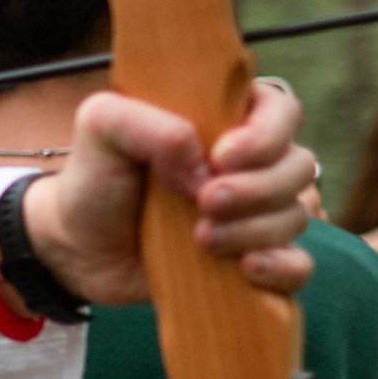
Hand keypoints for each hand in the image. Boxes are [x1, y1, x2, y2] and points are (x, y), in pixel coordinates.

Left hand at [17, 79, 315, 306]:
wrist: (79, 247)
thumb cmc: (96, 178)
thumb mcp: (102, 126)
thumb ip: (147, 123)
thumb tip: (200, 163)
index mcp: (225, 120)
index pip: (281, 111)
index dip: (265, 134)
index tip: (222, 157)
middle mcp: (251, 165)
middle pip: (297, 166)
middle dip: (256, 189)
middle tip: (204, 202)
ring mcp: (255, 214)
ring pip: (297, 214)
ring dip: (253, 229)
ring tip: (200, 239)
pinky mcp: (252, 260)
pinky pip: (298, 266)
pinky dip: (282, 267)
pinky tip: (246, 268)